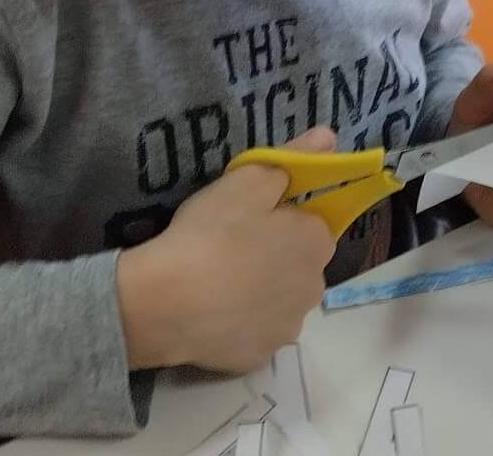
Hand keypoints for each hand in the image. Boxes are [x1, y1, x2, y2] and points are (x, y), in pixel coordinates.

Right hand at [116, 127, 337, 371]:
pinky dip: (240, 322)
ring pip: (280, 300)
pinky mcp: (259, 355)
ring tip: (219, 281)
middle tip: (231, 247)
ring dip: (261, 291)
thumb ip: (293, 158)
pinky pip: (254, 331)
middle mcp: (315, 286)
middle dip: (276, 256)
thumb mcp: (249, 179)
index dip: (282, 219)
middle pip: (299, 264)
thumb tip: (328, 137)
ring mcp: (288, 326)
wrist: (165, 302)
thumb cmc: (211, 233)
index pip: (311, 224)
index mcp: (317, 242)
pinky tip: (213, 311)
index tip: (250, 218)